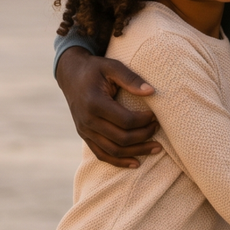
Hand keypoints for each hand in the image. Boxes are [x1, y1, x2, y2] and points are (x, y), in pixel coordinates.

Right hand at [55, 47, 159, 167]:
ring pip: (113, 150)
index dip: (144, 120)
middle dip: (144, 136)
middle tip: (158, 127)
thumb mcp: (112, 66)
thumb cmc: (95, 69)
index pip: (125, 120)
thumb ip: (131, 79)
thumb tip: (152, 92)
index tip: (155, 115)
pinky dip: (119, 161)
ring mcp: (84, 131)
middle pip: (121, 138)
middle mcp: (87, 120)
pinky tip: (136, 162)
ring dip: (137, 152)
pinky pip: (102, 154)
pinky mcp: (85, 136)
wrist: (71, 75)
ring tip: (156, 148)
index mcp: (94, 103)